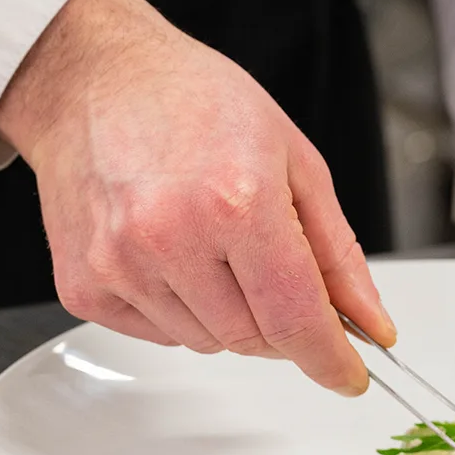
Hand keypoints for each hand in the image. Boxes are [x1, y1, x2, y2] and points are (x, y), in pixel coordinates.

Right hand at [0, 0, 391, 394]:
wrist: (95, 79)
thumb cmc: (197, 103)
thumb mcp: (296, 163)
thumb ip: (338, 255)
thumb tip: (369, 324)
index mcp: (237, 202)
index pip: (296, 319)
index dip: (331, 360)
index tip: (348, 376)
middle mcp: (171, 237)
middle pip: (256, 340)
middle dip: (283, 324)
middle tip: (278, 274)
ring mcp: (120, 266)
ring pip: (208, 343)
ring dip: (231, 315)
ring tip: (216, 245)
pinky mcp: (84, 286)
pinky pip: (160, 336)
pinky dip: (183, 311)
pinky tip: (175, 254)